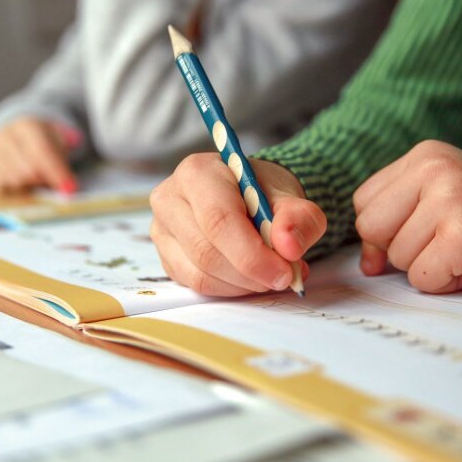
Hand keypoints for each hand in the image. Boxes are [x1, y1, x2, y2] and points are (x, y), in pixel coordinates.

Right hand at [0, 118, 79, 193]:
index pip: (42, 151)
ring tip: (35, 179)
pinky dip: (13, 190)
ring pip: (12, 181)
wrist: (16, 135)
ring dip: (29, 187)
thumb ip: (69, 139)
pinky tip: (20, 183)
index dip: (57, 172)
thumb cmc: (42, 140)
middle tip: (51, 181)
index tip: (70, 189)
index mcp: (27, 125)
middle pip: (27, 170)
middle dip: (44, 181)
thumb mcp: (59, 136)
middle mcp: (4, 135)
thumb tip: (76, 139)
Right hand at [150, 154, 325, 295]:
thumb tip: (289, 248)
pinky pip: (196, 285)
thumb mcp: (290, 198)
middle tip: (282, 277)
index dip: (252, 255)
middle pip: (207, 252)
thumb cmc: (262, 192)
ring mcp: (162, 230)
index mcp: (198, 172)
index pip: (219, 220)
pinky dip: (230, 288)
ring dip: (243, 284)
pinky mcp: (165, 257)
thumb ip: (298, 218)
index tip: (284, 273)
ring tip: (268, 273)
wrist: (246, 195)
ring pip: (201, 274)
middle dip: (251, 274)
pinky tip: (248, 277)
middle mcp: (170, 199)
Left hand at [353, 140, 461, 293]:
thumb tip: (368, 265)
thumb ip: (393, 221)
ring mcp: (450, 201)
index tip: (414, 229)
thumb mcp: (435, 198)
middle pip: (371, 227)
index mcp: (424, 155)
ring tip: (458, 247)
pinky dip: (442, 280)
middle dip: (398, 246)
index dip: (382, 227)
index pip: (364, 201)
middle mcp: (435, 170)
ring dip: (425, 264)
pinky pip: (422, 276)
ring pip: (397, 256)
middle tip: (437, 240)